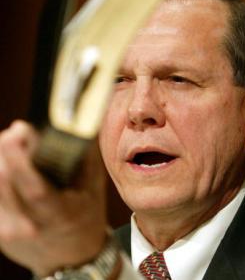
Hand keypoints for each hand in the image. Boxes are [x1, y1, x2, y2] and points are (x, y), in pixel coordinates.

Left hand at [0, 120, 107, 275]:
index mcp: (59, 215)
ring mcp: (8, 230)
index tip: (18, 130)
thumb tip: (80, 128)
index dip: (20, 159)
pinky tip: (6, 165)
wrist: (71, 256)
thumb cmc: (86, 219)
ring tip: (12, 146)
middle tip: (18, 132)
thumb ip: (86, 159)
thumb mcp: (94, 189)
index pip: (34, 187)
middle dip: (5, 149)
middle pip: (3, 181)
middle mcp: (29, 225)